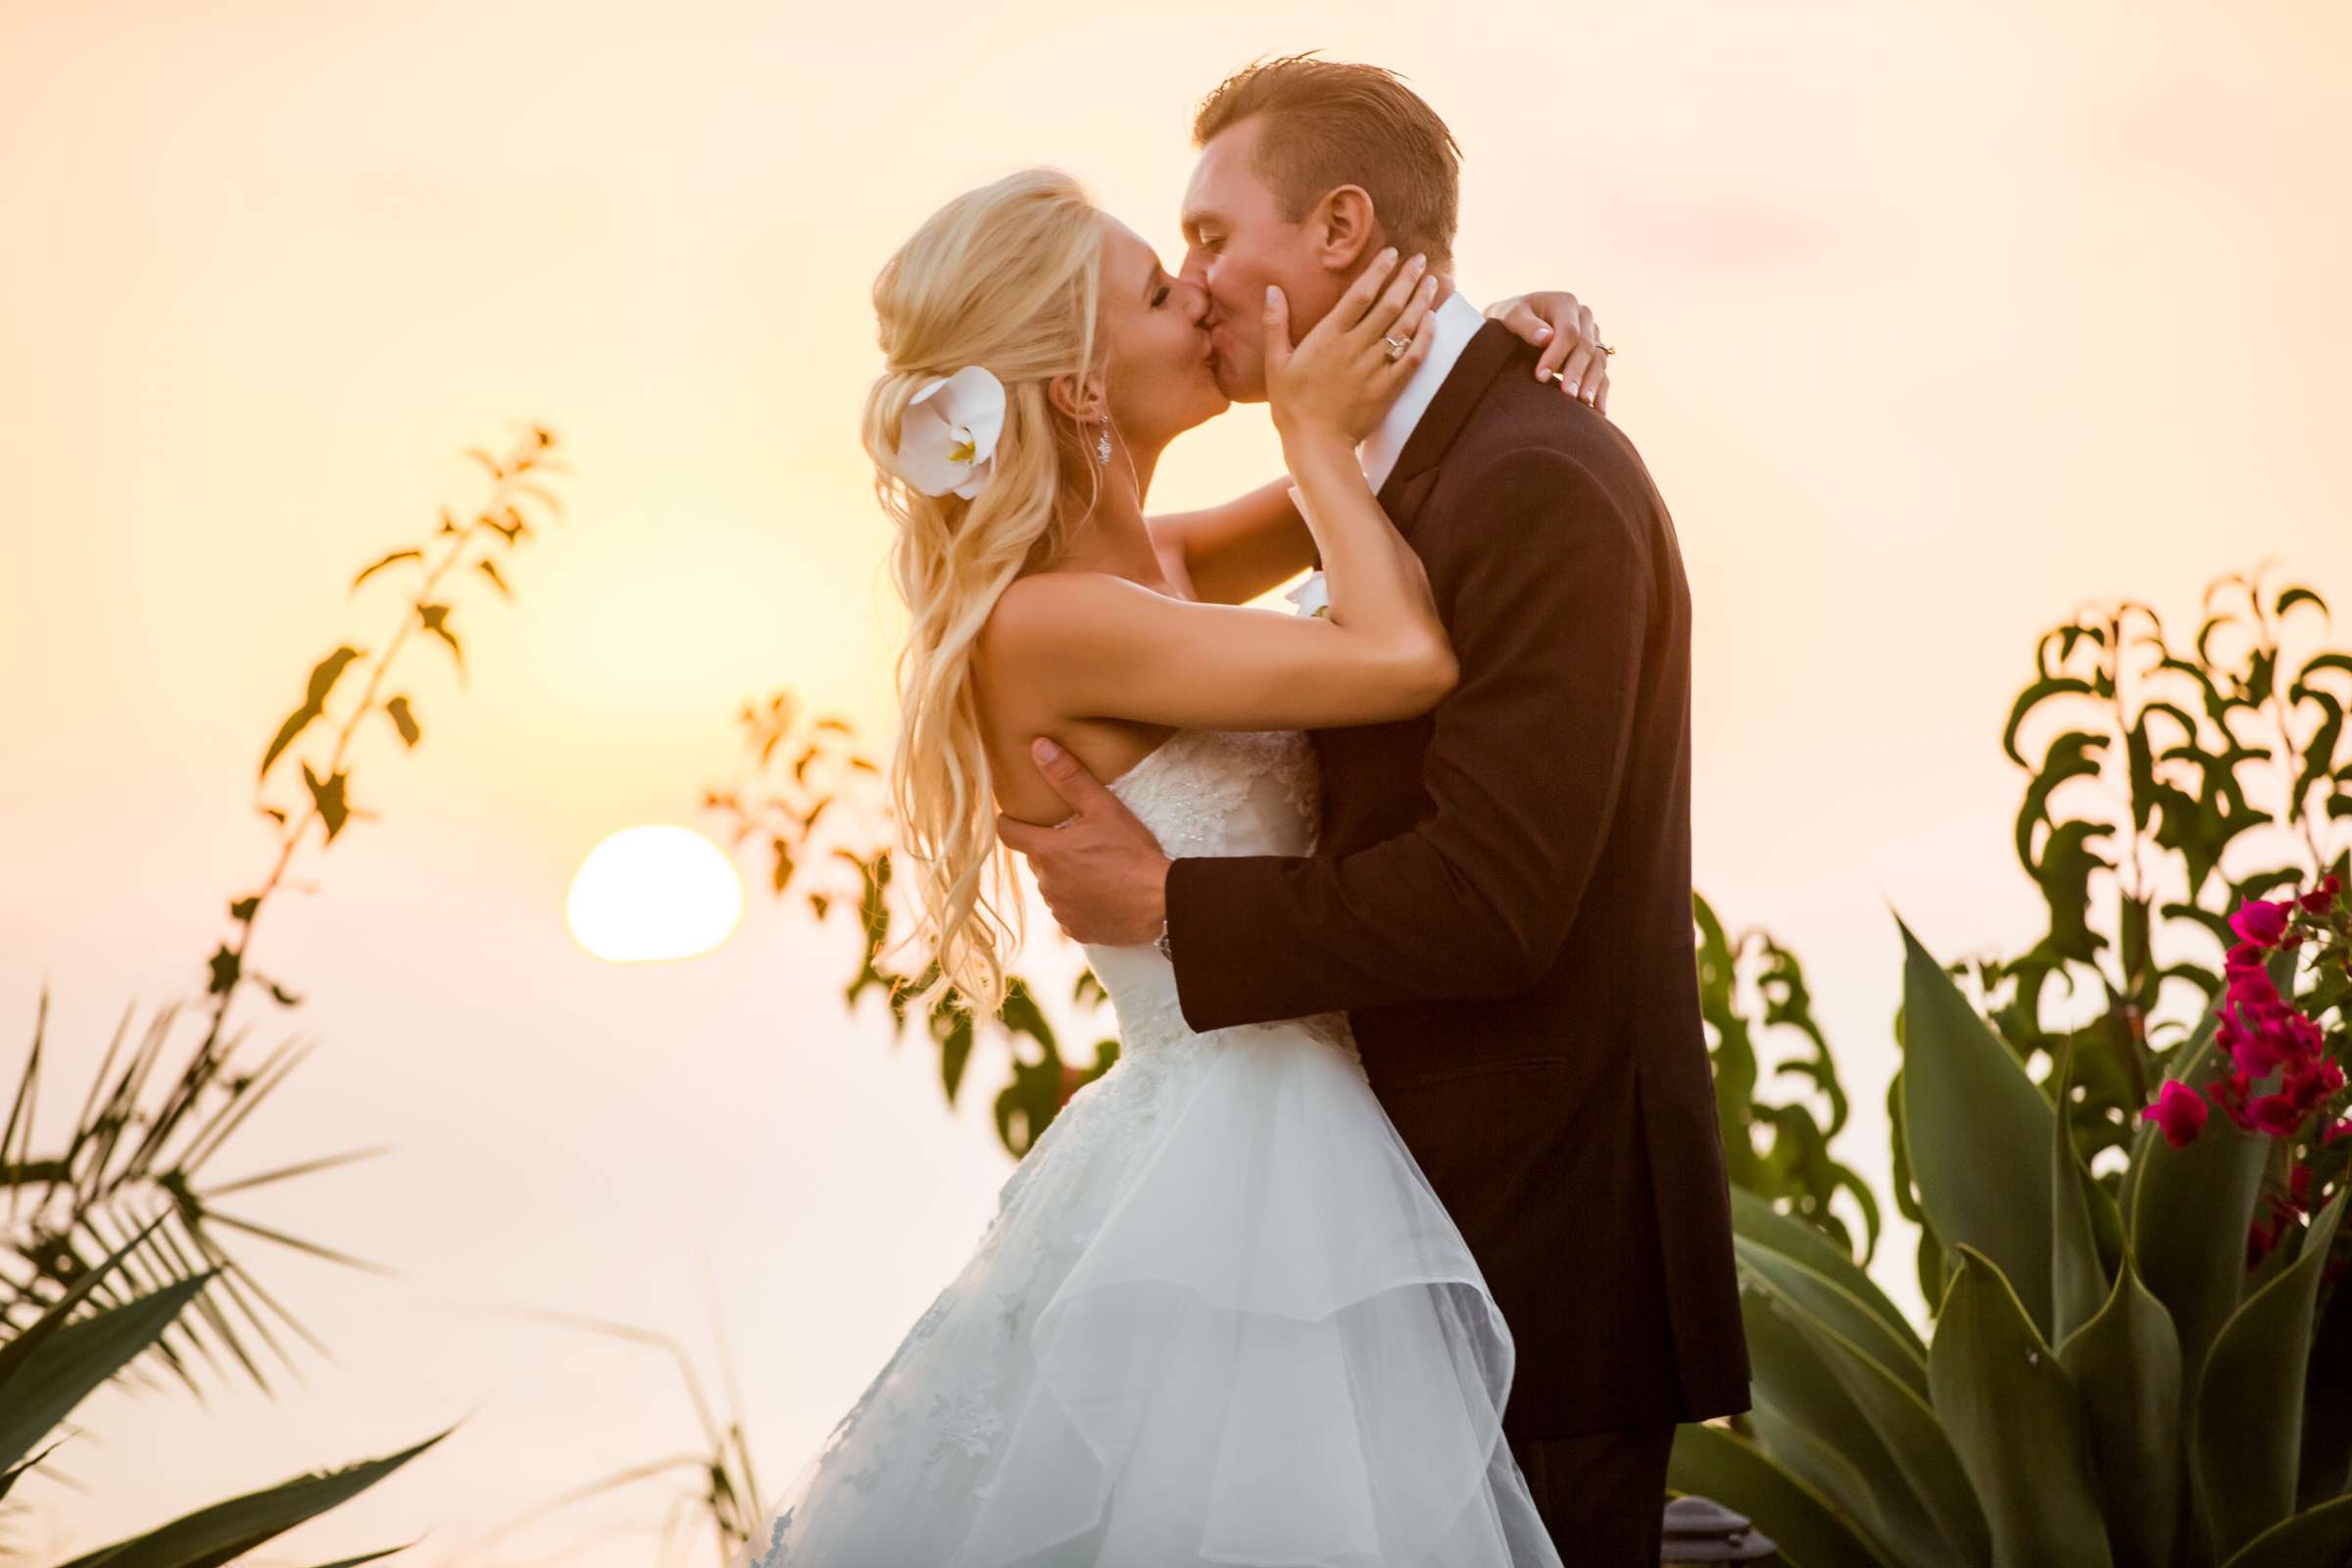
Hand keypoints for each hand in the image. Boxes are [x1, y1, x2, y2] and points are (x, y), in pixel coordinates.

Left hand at [994, 737, 1172, 945]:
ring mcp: (1061, 910)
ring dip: (1067, 878)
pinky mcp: (1077, 930)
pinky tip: (1104, 895)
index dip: (1010, 823)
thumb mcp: (1103, 808)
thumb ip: (1069, 778)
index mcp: (1048, 852)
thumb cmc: (1133, 852)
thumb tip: (1039, 747)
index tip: (1015, 818)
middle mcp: (1047, 883)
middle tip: (1080, 842)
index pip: (1009, 834)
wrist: (1160, 901)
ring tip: (1097, 870)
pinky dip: (1081, 903)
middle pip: (1037, 860)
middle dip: (1052, 850)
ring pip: (1054, 887)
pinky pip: (1069, 912)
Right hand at [1265, 247, 1439, 448]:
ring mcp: (1375, 368)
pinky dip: (1425, 337)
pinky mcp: (1389, 388)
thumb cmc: (1291, 405)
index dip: (1378, 271)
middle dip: (1407, 279)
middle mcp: (1355, 347)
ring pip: (1404, 327)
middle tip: (1420, 260)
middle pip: (1389, 305)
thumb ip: (1276, 325)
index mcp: (1328, 337)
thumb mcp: (1276, 364)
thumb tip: (1273, 290)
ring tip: (1432, 281)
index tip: (1392, 253)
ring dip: (1421, 301)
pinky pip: (1413, 357)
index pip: (1360, 295)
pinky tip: (1432, 320)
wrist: (1316, 445)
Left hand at [1486, 291, 1611, 412]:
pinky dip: (1601, 391)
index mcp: (1565, 303)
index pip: (1568, 332)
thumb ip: (1525, 325)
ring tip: (1584, 403)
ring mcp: (1591, 336)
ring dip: (1592, 383)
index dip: (1557, 355)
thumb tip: (1546, 338)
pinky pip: (1601, 372)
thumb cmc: (1508, 319)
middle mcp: (1584, 317)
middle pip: (1586, 347)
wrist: (1513, 325)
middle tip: (1566, 395)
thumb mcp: (1510, 316)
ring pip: (1598, 360)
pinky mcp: (1592, 354)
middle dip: (1576, 372)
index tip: (1540, 376)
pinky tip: (1599, 411)